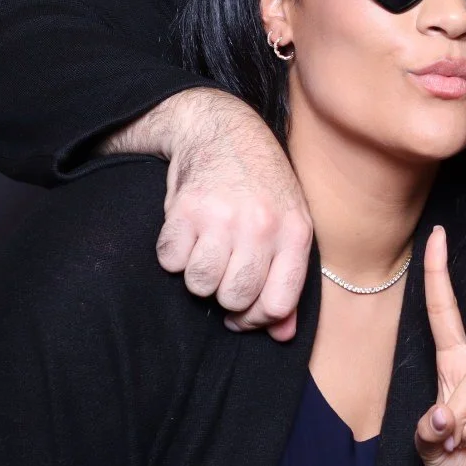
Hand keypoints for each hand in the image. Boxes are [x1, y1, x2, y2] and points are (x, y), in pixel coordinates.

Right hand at [146, 89, 313, 338]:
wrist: (224, 131)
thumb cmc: (261, 187)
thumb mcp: (288, 225)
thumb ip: (288, 280)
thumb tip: (281, 334)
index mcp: (295, 232)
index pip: (278, 303)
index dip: (257, 318)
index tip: (244, 311)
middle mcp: (262, 225)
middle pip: (235, 298)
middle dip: (224, 295)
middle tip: (222, 272)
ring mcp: (223, 216)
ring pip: (200, 284)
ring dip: (197, 274)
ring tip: (206, 248)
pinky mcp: (185, 209)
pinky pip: (170, 261)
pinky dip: (174, 253)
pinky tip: (188, 231)